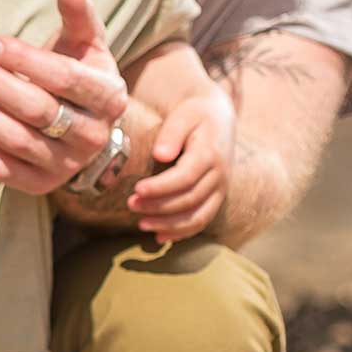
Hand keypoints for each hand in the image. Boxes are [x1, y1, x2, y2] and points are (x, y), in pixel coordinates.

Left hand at [0, 0, 130, 193]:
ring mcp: (67, 165)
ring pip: (17, 139)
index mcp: (109, 97)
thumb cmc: (78, 73)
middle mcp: (94, 137)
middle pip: (37, 109)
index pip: (63, 77)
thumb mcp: (84, 42)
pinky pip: (3, 169)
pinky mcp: (40, 185)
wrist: (81, 123)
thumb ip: (78, 16)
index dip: (22, 59)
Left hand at [129, 82, 235, 239]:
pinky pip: (202, 221)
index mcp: (210, 153)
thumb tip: (161, 154)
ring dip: (168, 225)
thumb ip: (173, 132)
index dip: (161, 187)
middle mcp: (219, 175)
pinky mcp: (216, 198)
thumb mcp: (184, 114)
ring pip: (197, 216)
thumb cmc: (195, 115)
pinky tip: (159, 237)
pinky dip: (181, 233)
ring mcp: (220, 190)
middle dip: (158, 206)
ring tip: (140, 224)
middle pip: (189, 199)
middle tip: (131, 204)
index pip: (186, 177)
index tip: (137, 189)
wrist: (219, 118)